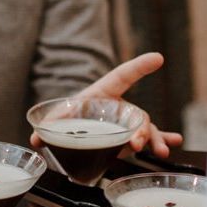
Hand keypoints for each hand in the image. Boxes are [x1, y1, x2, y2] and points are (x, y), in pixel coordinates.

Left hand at [30, 52, 182, 156]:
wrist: (74, 125)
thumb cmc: (68, 115)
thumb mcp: (57, 119)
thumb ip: (48, 129)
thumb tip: (35, 139)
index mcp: (102, 92)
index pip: (122, 76)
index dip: (138, 67)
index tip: (157, 58)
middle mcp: (118, 106)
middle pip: (135, 113)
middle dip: (141, 128)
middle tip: (137, 142)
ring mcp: (125, 122)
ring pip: (145, 128)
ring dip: (154, 138)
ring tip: (160, 149)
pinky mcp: (128, 137)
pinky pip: (147, 138)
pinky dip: (161, 140)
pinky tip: (171, 144)